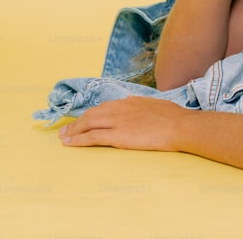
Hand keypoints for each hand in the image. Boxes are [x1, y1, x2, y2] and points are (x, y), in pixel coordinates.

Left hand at [58, 97, 190, 150]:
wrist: (180, 126)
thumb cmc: (173, 117)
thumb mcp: (154, 102)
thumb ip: (140, 101)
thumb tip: (130, 98)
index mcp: (129, 102)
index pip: (103, 107)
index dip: (90, 114)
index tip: (82, 119)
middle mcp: (120, 108)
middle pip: (91, 114)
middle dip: (76, 122)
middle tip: (64, 129)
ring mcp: (117, 121)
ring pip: (88, 124)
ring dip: (73, 130)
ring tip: (63, 137)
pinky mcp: (117, 135)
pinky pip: (92, 137)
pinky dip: (78, 139)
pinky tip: (69, 143)